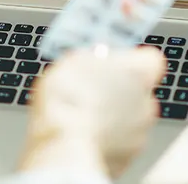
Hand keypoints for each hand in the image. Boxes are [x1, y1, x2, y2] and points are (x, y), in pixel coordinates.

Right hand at [19, 48, 164, 178]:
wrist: (66, 145)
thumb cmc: (71, 98)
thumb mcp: (74, 58)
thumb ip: (93, 57)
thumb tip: (93, 56)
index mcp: (139, 73)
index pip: (148, 59)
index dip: (127, 58)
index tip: (108, 59)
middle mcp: (146, 103)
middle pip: (135, 90)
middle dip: (114, 87)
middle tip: (87, 85)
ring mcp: (138, 133)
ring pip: (125, 117)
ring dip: (107, 113)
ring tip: (79, 111)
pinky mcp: (124, 157)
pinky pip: (114, 141)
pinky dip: (100, 135)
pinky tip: (79, 130)